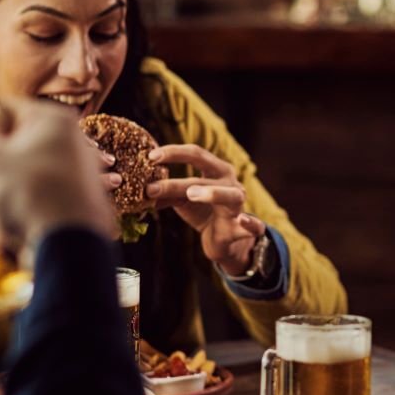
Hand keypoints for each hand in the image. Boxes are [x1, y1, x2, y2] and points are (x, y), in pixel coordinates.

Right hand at [0, 99, 115, 248]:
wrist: (70, 253)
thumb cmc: (33, 196)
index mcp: (55, 122)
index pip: (4, 109)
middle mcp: (72, 145)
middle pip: (12, 147)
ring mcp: (77, 178)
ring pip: (21, 181)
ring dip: (1, 198)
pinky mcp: (75, 209)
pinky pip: (34, 207)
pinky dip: (19, 219)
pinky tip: (14, 233)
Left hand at [144, 144, 266, 274]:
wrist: (225, 241)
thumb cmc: (204, 213)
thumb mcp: (183, 201)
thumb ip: (167, 193)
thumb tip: (141, 188)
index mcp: (216, 171)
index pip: (196, 153)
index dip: (173, 152)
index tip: (150, 157)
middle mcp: (230, 183)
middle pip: (207, 172)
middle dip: (179, 177)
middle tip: (154, 180)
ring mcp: (239, 205)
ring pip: (230, 195)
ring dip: (212, 193)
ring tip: (191, 194)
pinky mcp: (244, 228)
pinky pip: (254, 225)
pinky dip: (252, 222)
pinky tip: (244, 220)